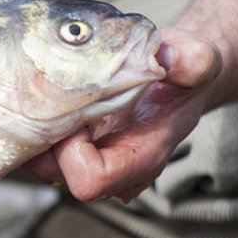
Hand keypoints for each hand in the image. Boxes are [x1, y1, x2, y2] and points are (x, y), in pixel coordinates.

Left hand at [23, 29, 220, 201]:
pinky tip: (58, 99)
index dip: (74, 153)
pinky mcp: (77, 149)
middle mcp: (115, 169)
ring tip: (60, 96)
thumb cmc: (186, 71)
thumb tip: (167, 57)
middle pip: (58, 175)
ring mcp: (94, 160)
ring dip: (41, 131)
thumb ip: (191, 60)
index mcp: (143, 156)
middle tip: (62, 98)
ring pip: (43, 164)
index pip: (91, 181)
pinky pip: (41, 150)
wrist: (177, 76)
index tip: (80, 114)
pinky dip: (39, 126)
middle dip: (50, 138)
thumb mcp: (197, 59)